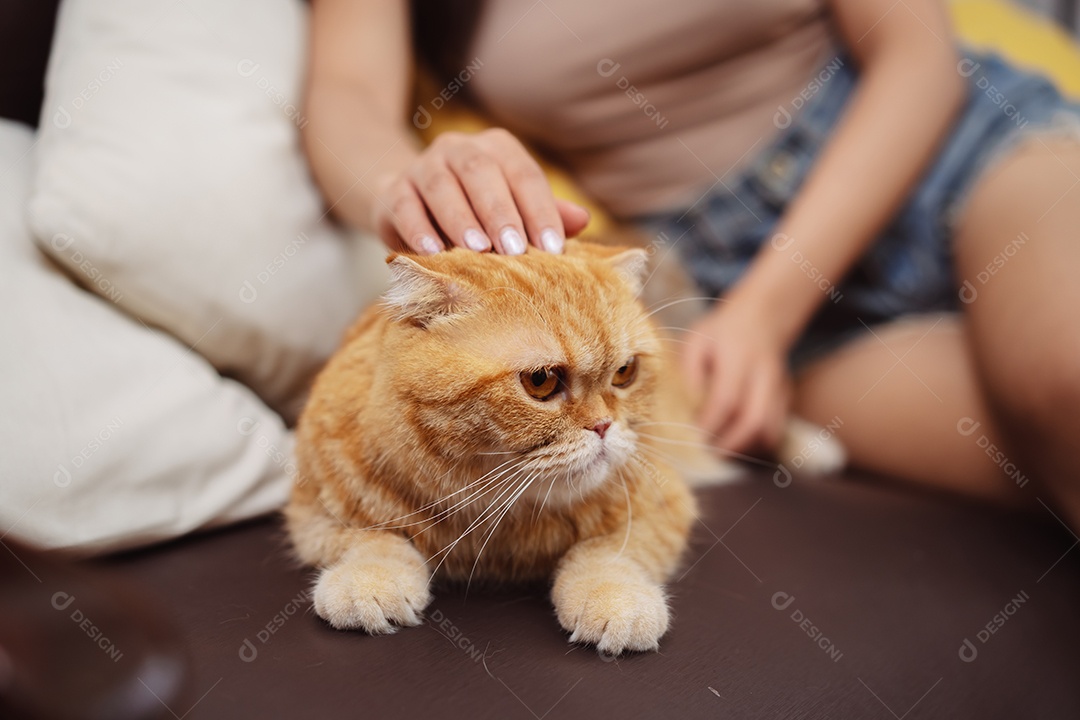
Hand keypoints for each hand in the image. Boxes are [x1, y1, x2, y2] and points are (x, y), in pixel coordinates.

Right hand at [372, 128, 589, 254]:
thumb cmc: (476, 211)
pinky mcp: (393, 190)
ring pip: (441, 185)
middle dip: (500, 212)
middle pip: (481, 171)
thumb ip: (545, 213)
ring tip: (476, 250)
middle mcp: (458, 148)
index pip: (524, 174)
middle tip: (514, 249)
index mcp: (496, 148)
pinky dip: (418, 229)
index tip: (553, 247)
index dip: (539, 210)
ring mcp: (422, 166)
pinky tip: (432, 252)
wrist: (411, 204)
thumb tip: (582, 220)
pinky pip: (404, 206)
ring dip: (460, 218)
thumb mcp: (513, 210)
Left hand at [682, 301, 791, 455]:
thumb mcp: (696, 341)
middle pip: (756, 419)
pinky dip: (758, 442)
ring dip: (747, 446)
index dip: (711, 421)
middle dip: (732, 442)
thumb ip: (689, 370)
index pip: (727, 398)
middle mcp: (764, 374)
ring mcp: (780, 387)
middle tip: (711, 452)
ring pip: (771, 428)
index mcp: (739, 357)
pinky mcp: (787, 397)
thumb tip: (686, 405)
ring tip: (724, 451)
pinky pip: (777, 427)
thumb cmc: (721, 333)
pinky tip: (739, 443)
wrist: (762, 320)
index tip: (695, 434)